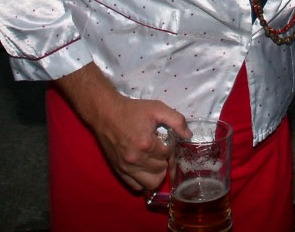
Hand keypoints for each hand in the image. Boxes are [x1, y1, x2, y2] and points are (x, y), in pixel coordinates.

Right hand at [56, 64, 189, 191]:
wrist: (105, 113)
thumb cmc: (132, 110)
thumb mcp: (157, 108)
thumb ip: (176, 120)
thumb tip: (188, 136)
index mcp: (146, 144)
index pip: (167, 154)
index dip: (170, 146)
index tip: (166, 139)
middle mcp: (135, 159)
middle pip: (161, 170)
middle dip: (164, 160)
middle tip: (161, 150)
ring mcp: (126, 167)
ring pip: (150, 183)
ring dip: (156, 173)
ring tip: (154, 161)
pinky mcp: (118, 170)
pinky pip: (136, 186)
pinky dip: (143, 180)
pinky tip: (145, 169)